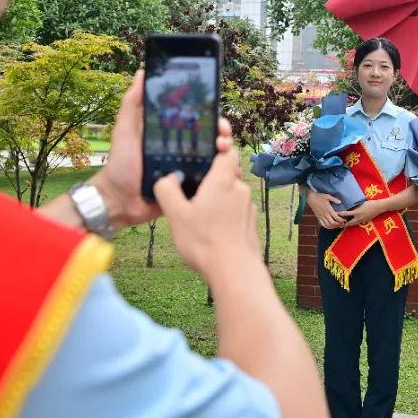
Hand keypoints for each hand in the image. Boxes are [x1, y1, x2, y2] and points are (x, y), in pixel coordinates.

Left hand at [92, 70, 234, 228]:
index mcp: (171, 134)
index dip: (212, 117)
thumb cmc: (121, 163)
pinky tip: (226, 174)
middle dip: (223, 135)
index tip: (218, 117)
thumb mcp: (126, 129)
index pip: (198, 121)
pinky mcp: (190, 189)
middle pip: (212, 139)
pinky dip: (221, 177)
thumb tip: (143, 72)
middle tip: (222, 137)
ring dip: (225, 154)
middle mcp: (183, 150)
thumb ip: (133, 102)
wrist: (119, 200)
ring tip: (223, 153)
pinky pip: (211, 183)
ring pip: (216, 160)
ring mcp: (188, 170)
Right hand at [154, 146, 259, 280]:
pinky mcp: (251, 222)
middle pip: (228, 172)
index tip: (207, 151)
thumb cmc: (203, 241)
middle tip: (193, 190)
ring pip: (232, 192)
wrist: (233, 270)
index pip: (227, 151)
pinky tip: (212, 228)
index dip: (219, 147)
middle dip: (212, 178)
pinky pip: (236, 209)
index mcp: (223, 180)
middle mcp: (240, 189)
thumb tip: (166, 178)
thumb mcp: (175, 214)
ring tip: (200, 214)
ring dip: (218, 198)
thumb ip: (167, 190)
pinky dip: (226, 213)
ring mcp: (248, 206)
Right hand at [306, 189, 344, 228]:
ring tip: (337, 226)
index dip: (341, 220)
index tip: (344, 220)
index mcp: (329, 209)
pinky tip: (330, 226)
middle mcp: (325, 214)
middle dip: (338, 225)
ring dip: (333, 227)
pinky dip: (327, 227)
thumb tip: (340, 202)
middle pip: (333, 223)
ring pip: (328, 225)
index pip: (336, 218)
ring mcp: (321, 217)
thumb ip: (334, 199)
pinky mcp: (318, 217)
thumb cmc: (319, 196)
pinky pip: (322, 224)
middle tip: (342, 224)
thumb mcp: (328, 196)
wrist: (310, 198)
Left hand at [338, 199, 386, 227]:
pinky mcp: (365, 221)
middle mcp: (359, 218)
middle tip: (338, 223)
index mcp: (357, 212)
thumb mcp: (361, 203)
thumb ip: (355, 206)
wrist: (379, 207)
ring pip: (353, 224)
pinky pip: (358, 223)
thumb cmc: (370, 203)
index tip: (336, 214)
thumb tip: (349, 206)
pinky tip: (352, 222)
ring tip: (343, 224)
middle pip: (349, 223)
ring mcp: (362, 220)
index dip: (340, 214)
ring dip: (349, 224)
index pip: (346, 214)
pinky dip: (354, 223)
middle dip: (344, 224)